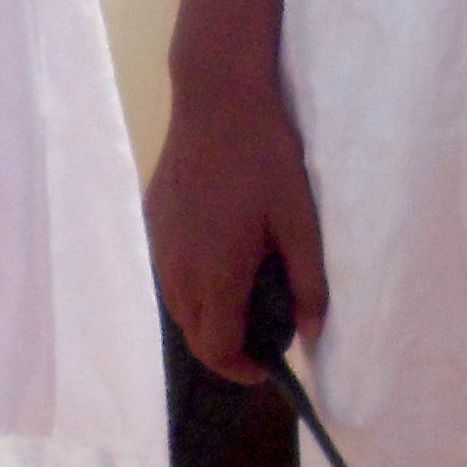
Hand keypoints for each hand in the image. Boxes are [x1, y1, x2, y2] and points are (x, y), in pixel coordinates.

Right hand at [147, 0, 327, 385]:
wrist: (216, 98)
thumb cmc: (265, 158)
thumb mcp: (300, 220)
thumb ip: (308, 283)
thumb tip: (312, 333)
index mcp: (215, 277)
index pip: (218, 351)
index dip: (244, 368)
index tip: (270, 362)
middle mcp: (178, 271)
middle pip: (195, 336)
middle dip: (227, 349)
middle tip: (264, 333)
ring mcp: (160, 245)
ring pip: (178, 307)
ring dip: (208, 319)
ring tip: (245, 300)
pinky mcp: (154, 221)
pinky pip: (170, 274)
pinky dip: (193, 287)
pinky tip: (220, 260)